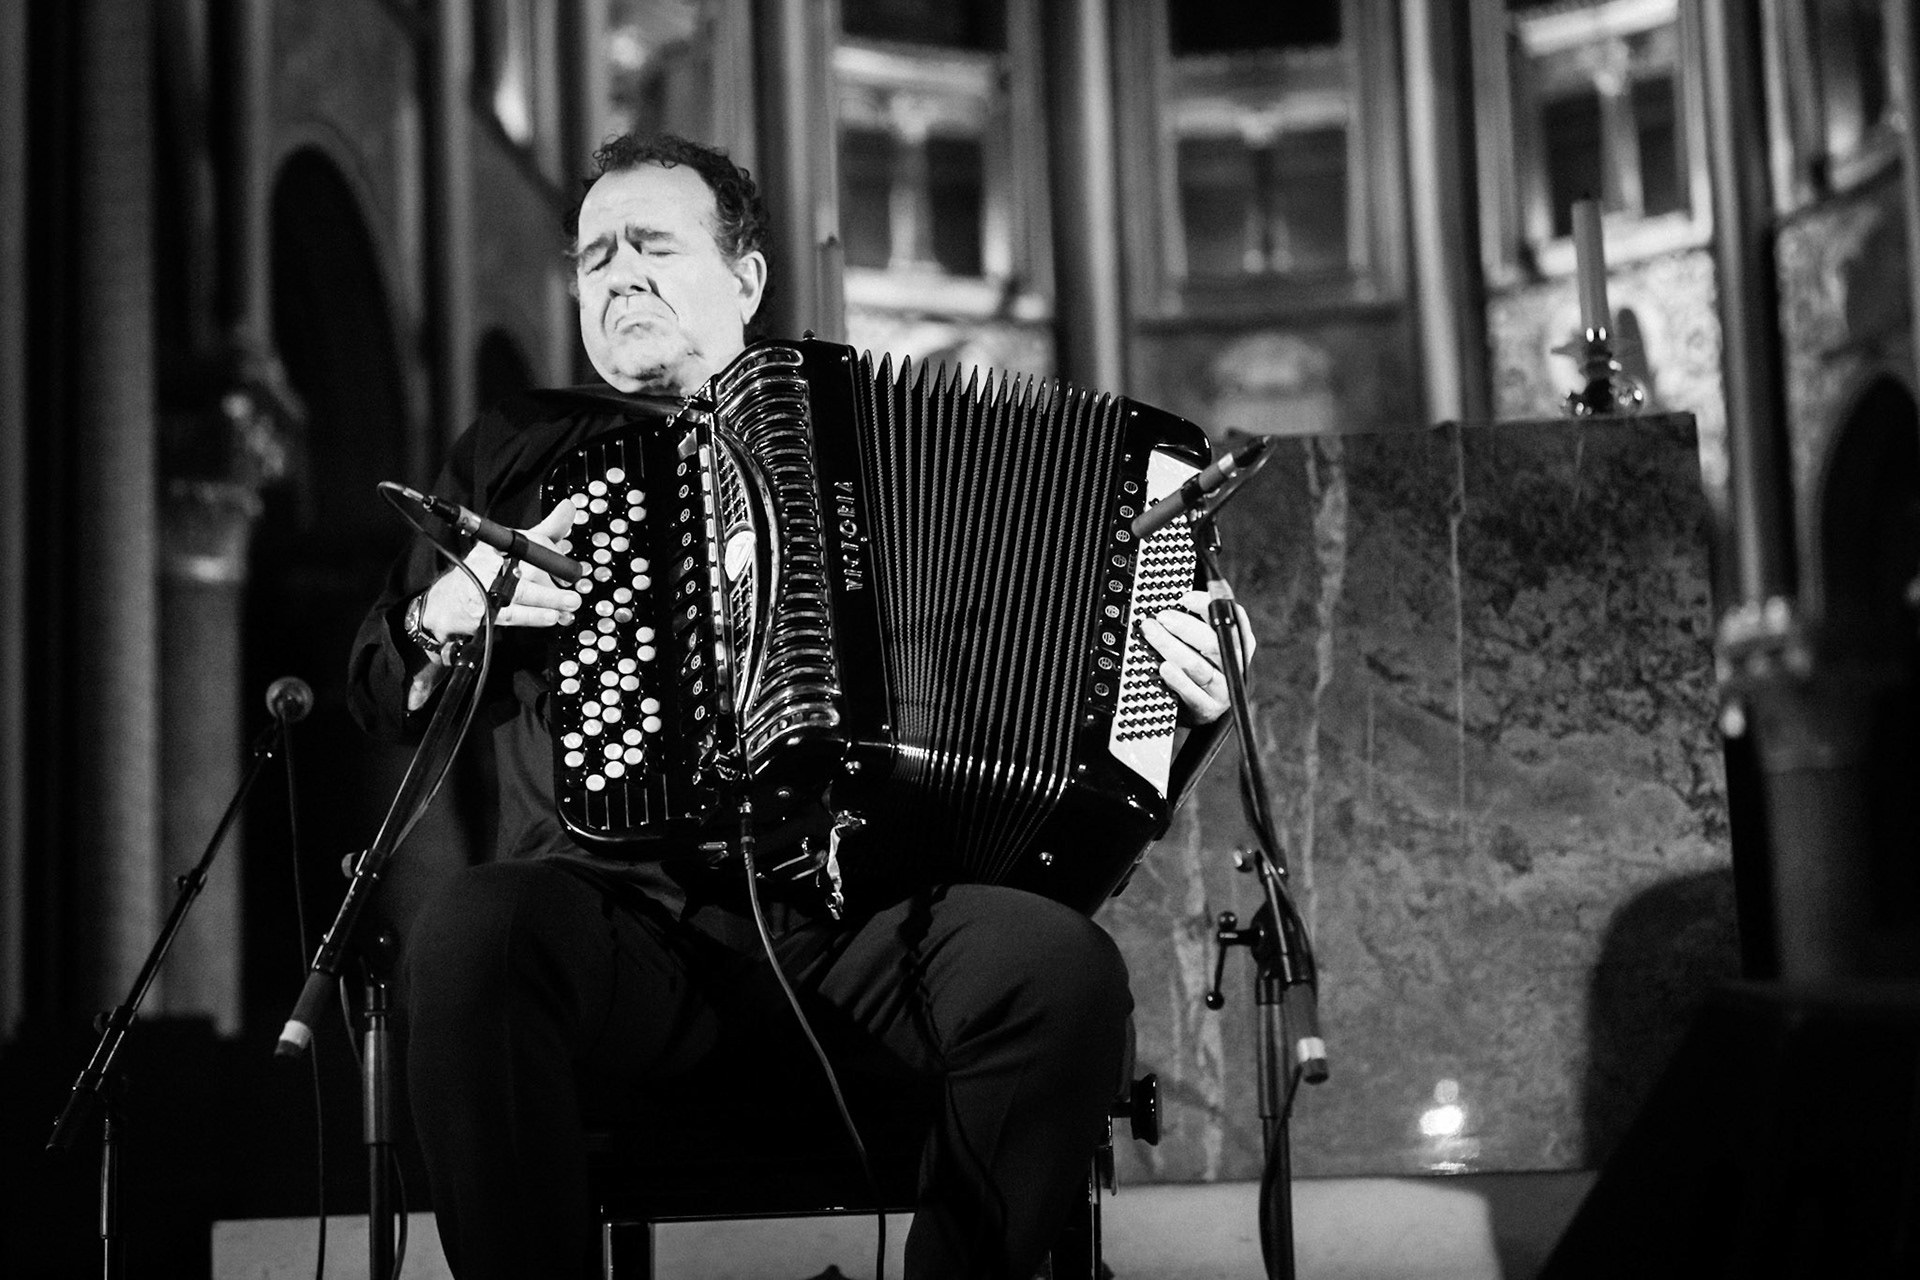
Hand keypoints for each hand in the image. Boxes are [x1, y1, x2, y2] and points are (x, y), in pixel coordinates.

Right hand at [419, 500, 581, 640]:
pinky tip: (551, 616)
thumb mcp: (515, 546)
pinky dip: (534, 616)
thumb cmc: (486, 571)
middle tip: (575, 585)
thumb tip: (570, 508)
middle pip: (528, 565)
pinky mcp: (484, 610)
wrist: (449, 601)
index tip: (571, 564)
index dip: (551, 551)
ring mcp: (487, 586)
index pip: (529, 540)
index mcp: (499, 542)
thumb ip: (547, 531)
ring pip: (523, 591)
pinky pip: (513, 613)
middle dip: (554, 576)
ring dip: (550, 598)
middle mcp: (491, 561)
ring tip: (570, 602)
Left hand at [1140, 588, 1255, 724]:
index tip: (1184, 598)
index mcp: (1238, 640)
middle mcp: (1234, 664)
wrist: (1200, 707)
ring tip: (1153, 634)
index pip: (1231, 617)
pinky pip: (1193, 693)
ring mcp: (1223, 688)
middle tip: (1162, 617)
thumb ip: (1195, 620)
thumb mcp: (1201, 641)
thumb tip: (1172, 599)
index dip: (1208, 606)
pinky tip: (1164, 667)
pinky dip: (1178, 679)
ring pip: (1199, 666)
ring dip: (1172, 648)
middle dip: (1185, 627)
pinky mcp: (1208, 709)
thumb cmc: (1199, 663)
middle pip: (1213, 643)